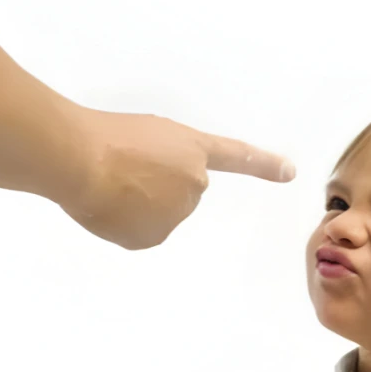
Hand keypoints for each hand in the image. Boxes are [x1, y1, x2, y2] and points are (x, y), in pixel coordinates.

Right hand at [58, 108, 295, 249]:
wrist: (80, 160)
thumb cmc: (104, 138)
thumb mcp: (146, 135)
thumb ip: (166, 160)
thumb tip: (155, 196)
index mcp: (191, 150)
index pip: (236, 157)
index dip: (264, 164)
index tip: (290, 171)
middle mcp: (194, 182)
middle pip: (180, 190)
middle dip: (157, 185)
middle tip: (124, 170)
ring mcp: (177, 212)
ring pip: (160, 212)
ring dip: (139, 204)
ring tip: (111, 184)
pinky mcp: (155, 236)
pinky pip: (142, 230)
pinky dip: (127, 223)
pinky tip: (109, 206)